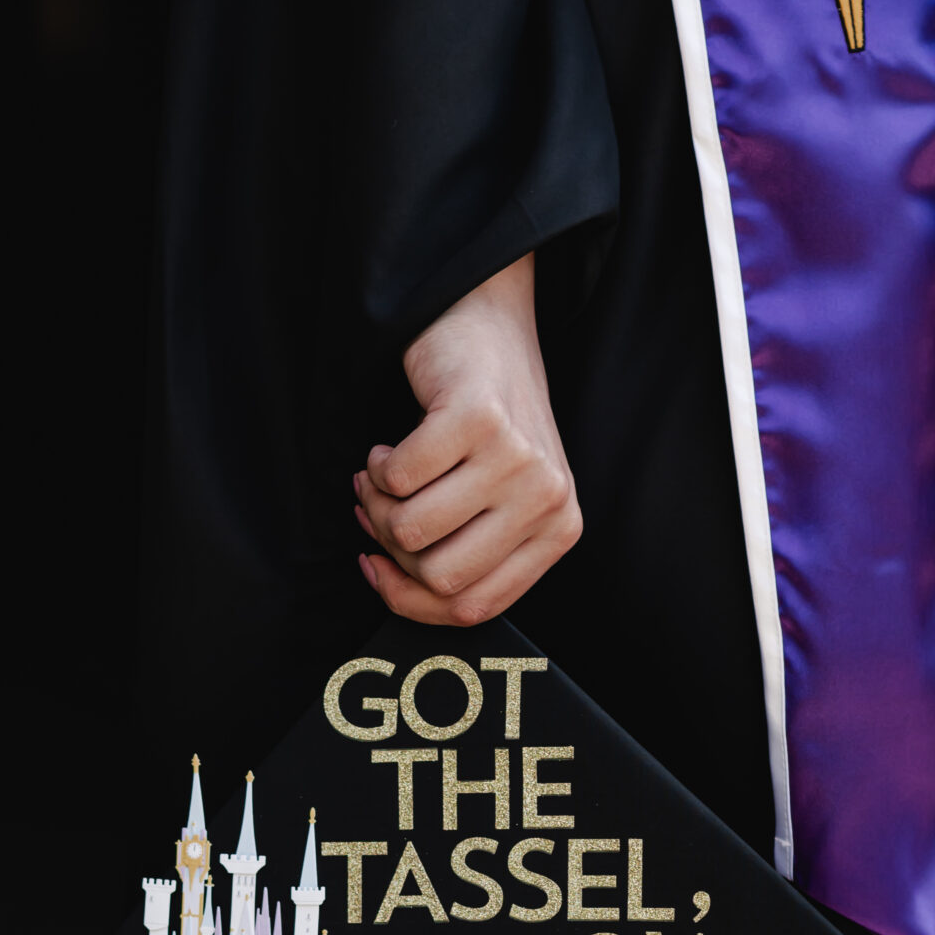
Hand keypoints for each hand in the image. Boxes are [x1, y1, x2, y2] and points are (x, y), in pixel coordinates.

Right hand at [355, 254, 580, 625]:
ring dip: (376, 504)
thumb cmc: (486, 424)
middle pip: (438, 576)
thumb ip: (466, 553)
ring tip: (381, 475)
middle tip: (378, 509)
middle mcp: (547, 499)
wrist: (489, 327)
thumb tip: (391, 586)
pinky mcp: (478, 419)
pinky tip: (388, 447)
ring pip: (412, 529)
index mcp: (558, 532)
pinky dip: (378, 467)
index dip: (409, 599)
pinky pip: (399, 479)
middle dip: (390, 549)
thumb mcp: (497, 500)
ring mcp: (517, 458)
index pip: (473, 608)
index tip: (377, 569)